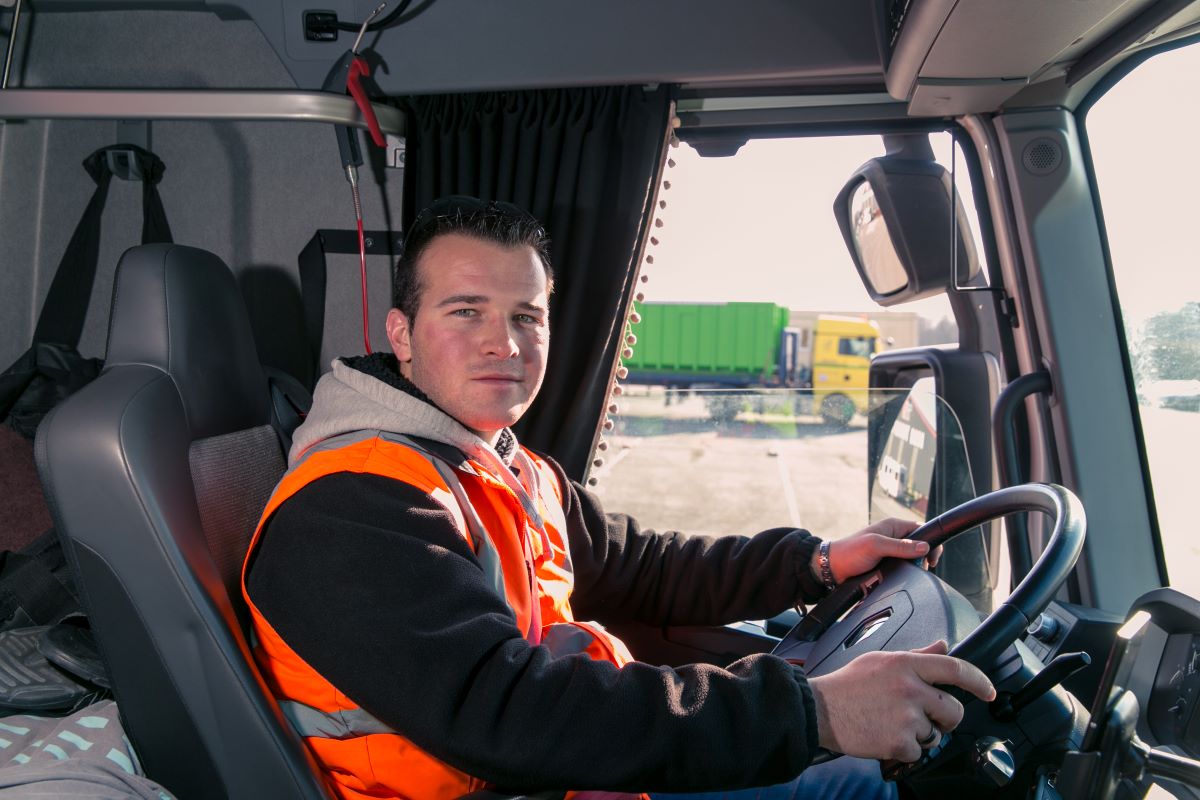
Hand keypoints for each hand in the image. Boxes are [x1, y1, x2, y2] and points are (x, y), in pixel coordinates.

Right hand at [807, 641, 995, 762]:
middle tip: (927, 718)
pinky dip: (904, 750)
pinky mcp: (899, 742)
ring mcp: (906, 717)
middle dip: (946, 718)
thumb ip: (917, 655)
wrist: (819, 709)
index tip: (988, 691)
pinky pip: (919, 753)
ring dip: (920, 735)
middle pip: (953, 709)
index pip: (955, 669)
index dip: (979, 681)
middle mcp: (910, 689)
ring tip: (892, 724)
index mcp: (906, 664)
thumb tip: (942, 646)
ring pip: (935, 734)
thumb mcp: (881, 659)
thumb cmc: (848, 684)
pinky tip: (885, 736)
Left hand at [819, 518, 941, 583]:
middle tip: (922, 568)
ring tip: (912, 574)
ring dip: (914, 566)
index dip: (931, 542)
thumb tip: (924, 547)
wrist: (831, 568)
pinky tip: (904, 578)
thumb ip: (900, 547)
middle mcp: (893, 536)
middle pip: (919, 545)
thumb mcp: (876, 546)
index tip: (932, 558)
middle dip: (923, 557)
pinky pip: (902, 567)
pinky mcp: (885, 563)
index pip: (921, 529)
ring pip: (911, 558)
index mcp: (893, 526)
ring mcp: (889, 550)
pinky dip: (905, 572)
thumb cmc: (850, 552)